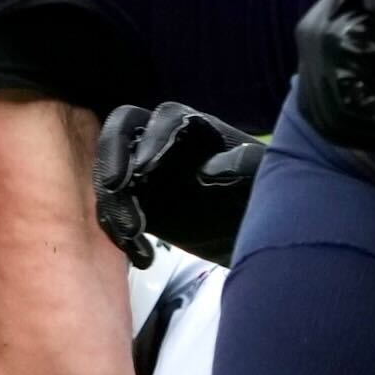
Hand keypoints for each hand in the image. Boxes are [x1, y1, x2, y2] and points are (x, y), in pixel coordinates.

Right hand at [93, 101, 269, 263]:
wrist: (254, 229)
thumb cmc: (262, 194)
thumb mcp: (261, 181)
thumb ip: (247, 167)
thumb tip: (220, 166)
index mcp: (197, 128)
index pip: (167, 117)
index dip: (153, 138)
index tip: (144, 168)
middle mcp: (164, 142)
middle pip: (123, 134)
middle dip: (112, 159)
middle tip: (113, 188)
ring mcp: (146, 172)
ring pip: (113, 176)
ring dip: (113, 204)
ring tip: (134, 237)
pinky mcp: (138, 203)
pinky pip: (114, 210)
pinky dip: (119, 232)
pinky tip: (142, 257)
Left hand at [290, 0, 374, 149]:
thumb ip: (365, 66)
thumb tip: (369, 109)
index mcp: (313, 38)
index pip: (314, 103)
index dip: (346, 129)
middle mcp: (310, 41)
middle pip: (321, 114)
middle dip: (360, 136)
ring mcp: (324, 41)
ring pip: (338, 112)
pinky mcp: (344, 42)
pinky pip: (358, 99)